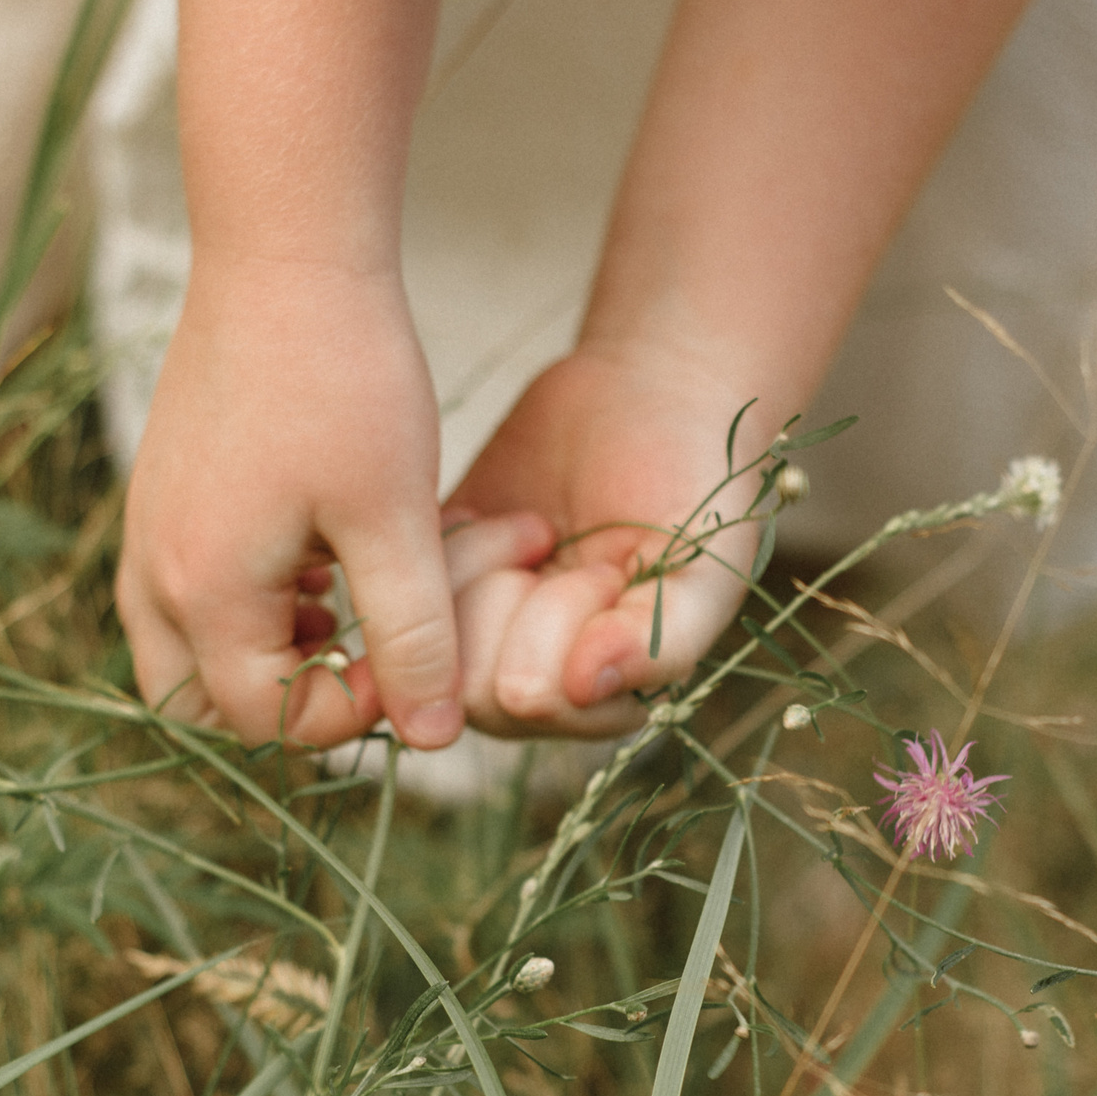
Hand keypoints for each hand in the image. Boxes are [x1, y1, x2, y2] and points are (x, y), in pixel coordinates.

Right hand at [116, 264, 550, 748]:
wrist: (285, 253)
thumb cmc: (346, 380)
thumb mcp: (395, 519)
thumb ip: (414, 636)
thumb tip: (433, 742)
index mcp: (205, 592)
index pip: (265, 720)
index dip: (350, 711)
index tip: (413, 657)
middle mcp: (154, 573)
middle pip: (203, 702)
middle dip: (288, 698)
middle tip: (365, 650)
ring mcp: (148, 528)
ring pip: (189, 646)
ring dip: (270, 648)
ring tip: (349, 597)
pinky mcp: (163, 490)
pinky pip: (190, 587)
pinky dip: (252, 598)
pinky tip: (323, 549)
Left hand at [445, 345, 784, 737]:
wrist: (650, 393)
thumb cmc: (691, 484)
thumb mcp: (702, 568)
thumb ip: (659, 643)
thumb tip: (583, 688)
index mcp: (603, 699)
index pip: (530, 701)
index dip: (559, 626)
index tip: (607, 571)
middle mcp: (537, 684)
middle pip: (467, 682)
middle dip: (511, 595)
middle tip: (559, 542)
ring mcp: (481, 633)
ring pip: (422, 638)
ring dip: (476, 564)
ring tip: (532, 527)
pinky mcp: (442, 577)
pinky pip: (394, 584)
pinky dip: (445, 543)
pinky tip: (488, 520)